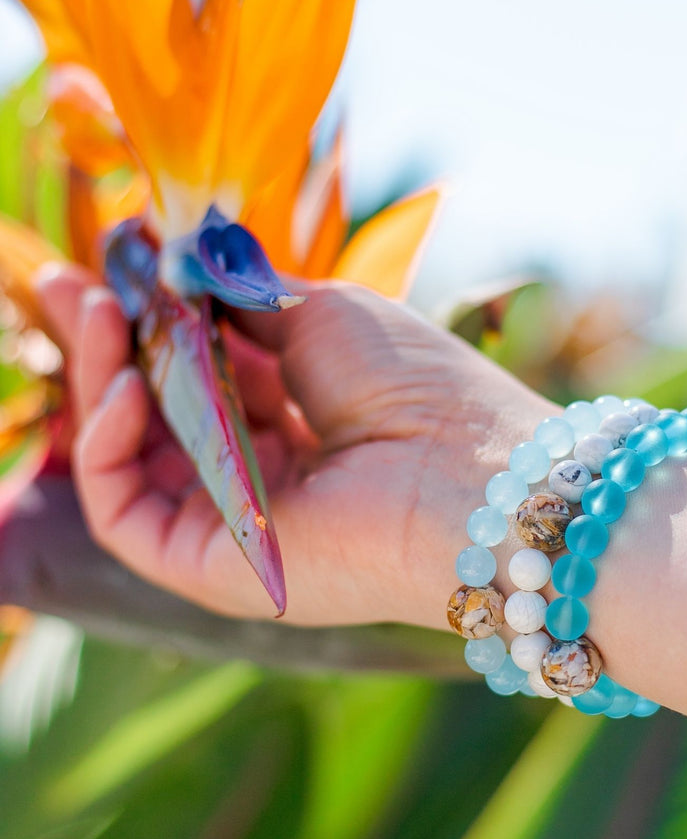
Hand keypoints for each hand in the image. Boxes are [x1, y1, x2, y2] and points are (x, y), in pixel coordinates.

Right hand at [36, 267, 554, 624]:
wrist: (469, 473)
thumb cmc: (414, 386)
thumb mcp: (321, 317)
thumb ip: (242, 301)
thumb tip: (182, 267)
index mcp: (298, 420)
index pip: (201, 376)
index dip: (153, 325)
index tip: (113, 268)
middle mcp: (263, 476)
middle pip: (155, 417)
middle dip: (107, 349)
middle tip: (64, 285)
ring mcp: (235, 526)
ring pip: (130, 460)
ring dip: (103, 382)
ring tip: (100, 315)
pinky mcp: (213, 572)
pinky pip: (128, 513)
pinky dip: (107, 448)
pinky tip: (123, 389)